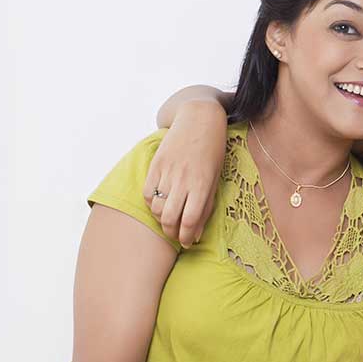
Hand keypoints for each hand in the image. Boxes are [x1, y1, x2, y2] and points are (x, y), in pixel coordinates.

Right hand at [144, 99, 227, 246]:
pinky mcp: (155, 164)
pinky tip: (160, 205)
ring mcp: (167, 171)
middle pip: (169, 218)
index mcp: (202, 184)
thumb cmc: (213, 151)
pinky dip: (152, 203)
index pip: (189, 221)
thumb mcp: (215, 178)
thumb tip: (196, 234)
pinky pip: (148, 192)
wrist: (199, 118)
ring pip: (156, 207)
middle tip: (176, 236)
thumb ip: (206, 205)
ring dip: (161, 220)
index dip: (186, 237)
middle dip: (171, 233)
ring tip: (169, 221)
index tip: (187, 243)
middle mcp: (183, 179)